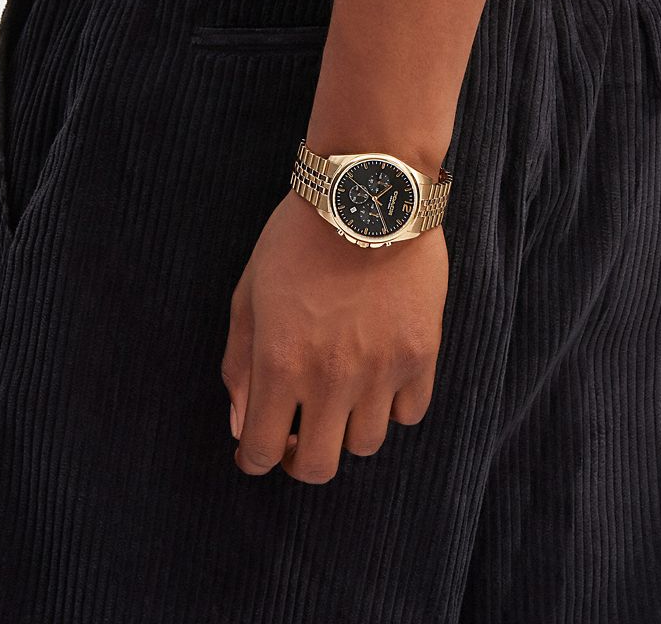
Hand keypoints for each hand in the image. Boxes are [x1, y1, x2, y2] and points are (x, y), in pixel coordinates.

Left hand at [221, 191, 447, 483]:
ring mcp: (381, 370)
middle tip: (300, 432)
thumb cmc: (297, 238)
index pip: (262, 453)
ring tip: (343, 395)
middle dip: (300, 458)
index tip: (260, 446)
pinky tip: (380, 376)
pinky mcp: (422, 353)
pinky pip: (410, 413)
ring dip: (347, 430)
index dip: (255, 459)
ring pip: (365, 445)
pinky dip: (392, 406)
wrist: (366, 193)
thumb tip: (241, 425)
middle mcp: (331, 378)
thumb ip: (239, 363)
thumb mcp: (249, 293)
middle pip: (317, 467)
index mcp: (280, 363)